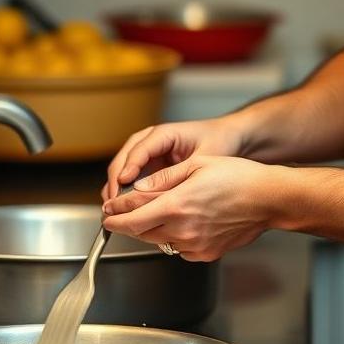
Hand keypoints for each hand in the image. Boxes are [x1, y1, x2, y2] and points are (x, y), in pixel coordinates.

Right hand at [101, 116, 246, 200]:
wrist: (229, 137)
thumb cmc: (219, 141)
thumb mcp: (204, 158)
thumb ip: (181, 173)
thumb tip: (158, 191)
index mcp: (163, 133)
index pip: (139, 149)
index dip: (129, 167)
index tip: (123, 183)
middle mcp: (151, 140)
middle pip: (124, 158)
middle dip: (116, 180)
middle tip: (114, 203)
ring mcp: (149, 153)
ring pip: (124, 168)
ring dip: (117, 188)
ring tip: (115, 209)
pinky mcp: (151, 166)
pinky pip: (133, 178)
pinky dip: (126, 192)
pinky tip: (126, 208)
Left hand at [101, 156, 279, 261]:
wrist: (268, 199)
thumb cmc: (238, 177)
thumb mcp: (196, 166)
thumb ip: (162, 178)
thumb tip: (137, 188)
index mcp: (177, 204)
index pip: (131, 216)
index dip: (114, 213)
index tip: (108, 209)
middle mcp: (182, 229)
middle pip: (140, 232)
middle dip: (126, 222)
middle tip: (119, 212)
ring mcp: (194, 245)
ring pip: (158, 241)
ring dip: (149, 229)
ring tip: (152, 213)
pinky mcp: (205, 254)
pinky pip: (177, 248)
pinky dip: (171, 237)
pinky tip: (180, 222)